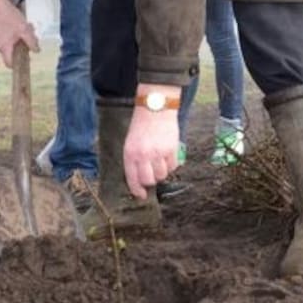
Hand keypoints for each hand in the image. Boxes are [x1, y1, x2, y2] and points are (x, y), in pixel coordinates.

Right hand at [0, 0, 38, 66]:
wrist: (0, 1)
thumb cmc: (9, 16)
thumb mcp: (24, 30)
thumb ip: (32, 42)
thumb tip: (37, 51)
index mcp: (4, 47)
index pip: (10, 64)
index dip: (19, 65)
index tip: (28, 62)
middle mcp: (1, 45)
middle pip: (15, 53)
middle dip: (26, 47)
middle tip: (33, 39)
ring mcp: (1, 38)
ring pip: (16, 44)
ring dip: (25, 38)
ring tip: (30, 28)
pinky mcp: (3, 31)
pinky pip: (13, 37)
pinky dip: (21, 33)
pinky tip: (26, 25)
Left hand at [123, 84, 181, 199]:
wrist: (156, 108)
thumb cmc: (141, 125)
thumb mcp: (130, 142)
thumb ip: (133, 159)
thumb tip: (139, 178)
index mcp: (130, 153)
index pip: (133, 178)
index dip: (137, 190)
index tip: (141, 195)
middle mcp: (144, 155)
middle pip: (149, 180)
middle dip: (150, 180)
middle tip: (151, 174)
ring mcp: (159, 153)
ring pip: (162, 175)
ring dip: (161, 172)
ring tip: (159, 161)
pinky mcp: (171, 149)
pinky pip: (173, 166)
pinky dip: (170, 164)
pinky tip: (167, 156)